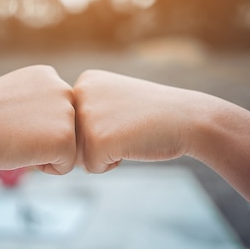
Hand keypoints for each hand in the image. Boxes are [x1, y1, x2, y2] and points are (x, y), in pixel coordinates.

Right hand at [0, 65, 76, 174]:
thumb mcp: (12, 97)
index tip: (10, 120)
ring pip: (68, 147)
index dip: (32, 125)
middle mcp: (62, 87)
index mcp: (47, 74)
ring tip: (17, 140)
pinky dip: (46, 168)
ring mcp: (66, 112)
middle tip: (12, 132)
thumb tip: (52, 120)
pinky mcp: (66, 138)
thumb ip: (36, 101)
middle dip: (41, 138)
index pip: (55, 112)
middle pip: (65, 129)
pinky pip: (66, 166)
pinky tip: (23, 152)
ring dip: (43, 153)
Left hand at [74, 69, 207, 172]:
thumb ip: (87, 111)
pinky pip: (92, 168)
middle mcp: (80, 92)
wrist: (190, 119)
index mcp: (85, 80)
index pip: (74, 123)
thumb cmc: (155, 115)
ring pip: (79, 155)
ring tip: (130, 135)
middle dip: (99, 144)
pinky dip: (113, 165)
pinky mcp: (96, 140)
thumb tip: (59, 141)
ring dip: (104, 154)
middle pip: (73, 139)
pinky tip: (132, 145)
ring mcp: (87, 115)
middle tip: (129, 127)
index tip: (125, 116)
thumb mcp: (115, 100)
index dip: (101, 129)